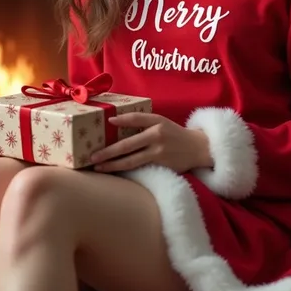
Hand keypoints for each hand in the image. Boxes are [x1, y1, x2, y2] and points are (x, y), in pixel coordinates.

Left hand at [90, 113, 212, 173]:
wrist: (197, 148)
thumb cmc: (174, 134)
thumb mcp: (161, 122)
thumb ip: (143, 122)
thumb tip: (116, 122)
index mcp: (156, 121)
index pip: (135, 119)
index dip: (121, 120)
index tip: (107, 121)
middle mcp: (156, 135)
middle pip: (127, 144)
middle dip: (108, 152)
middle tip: (92, 157)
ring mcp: (158, 152)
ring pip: (131, 160)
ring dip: (112, 165)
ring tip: (98, 167)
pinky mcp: (161, 165)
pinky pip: (139, 167)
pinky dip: (125, 170)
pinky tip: (115, 172)